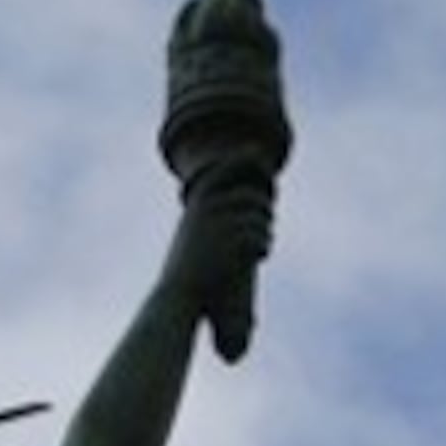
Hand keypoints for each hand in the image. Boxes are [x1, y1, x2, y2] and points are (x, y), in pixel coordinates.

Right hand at [166, 164, 276, 313]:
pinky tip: (261, 256)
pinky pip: (262, 238)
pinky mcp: (235, 244)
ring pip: (261, 219)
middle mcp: (210, 206)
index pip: (224, 169)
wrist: (178, 292)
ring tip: (260, 246)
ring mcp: (223, 223)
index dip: (243, 158)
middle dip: (264, 211)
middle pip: (253, 197)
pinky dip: (264, 247)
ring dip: (265, 233)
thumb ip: (206, 215)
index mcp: (198, 201)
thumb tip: (230, 204)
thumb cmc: (186, 268)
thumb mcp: (191, 233)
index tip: (258, 153)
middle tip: (266, 224)